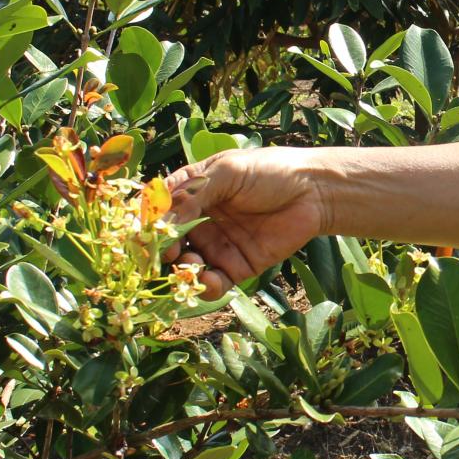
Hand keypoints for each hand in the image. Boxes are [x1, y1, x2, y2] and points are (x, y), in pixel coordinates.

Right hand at [163, 149, 329, 298]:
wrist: (314, 192)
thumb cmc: (270, 171)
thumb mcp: (228, 172)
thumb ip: (193, 193)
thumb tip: (160, 218)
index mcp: (194, 193)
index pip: (161, 211)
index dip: (150, 224)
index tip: (144, 235)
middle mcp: (201, 220)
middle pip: (170, 242)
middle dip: (164, 252)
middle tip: (167, 255)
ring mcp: (219, 245)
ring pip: (188, 265)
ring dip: (183, 271)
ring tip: (190, 267)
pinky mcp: (238, 266)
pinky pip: (214, 282)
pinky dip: (206, 286)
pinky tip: (209, 280)